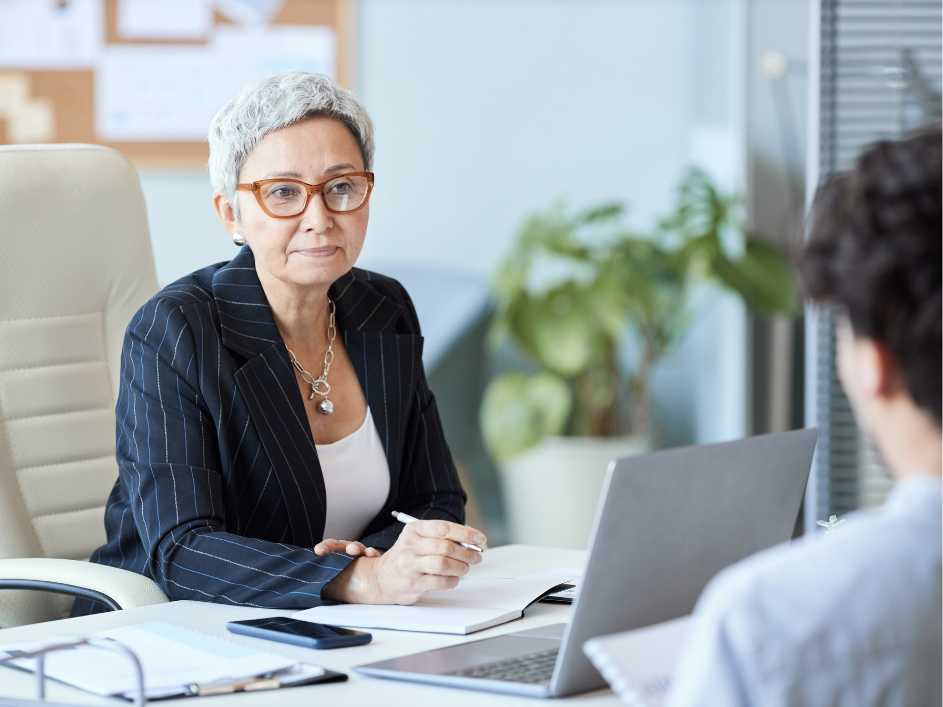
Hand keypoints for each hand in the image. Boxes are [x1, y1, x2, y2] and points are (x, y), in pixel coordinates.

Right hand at [322, 520, 486, 604]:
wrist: (381, 578)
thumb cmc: (408, 557)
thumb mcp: (419, 540)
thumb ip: (442, 538)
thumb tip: (472, 543)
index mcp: (414, 529)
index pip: (444, 528)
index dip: (466, 533)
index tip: (480, 539)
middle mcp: (409, 545)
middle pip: (446, 547)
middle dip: (466, 553)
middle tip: (476, 557)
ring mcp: (409, 565)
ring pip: (444, 564)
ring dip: (461, 567)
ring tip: (465, 568)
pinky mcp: (412, 583)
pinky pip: (440, 581)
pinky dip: (453, 580)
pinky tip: (453, 578)